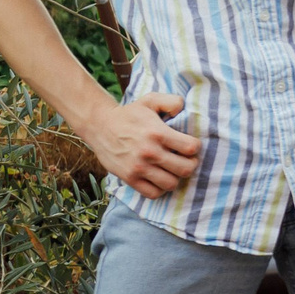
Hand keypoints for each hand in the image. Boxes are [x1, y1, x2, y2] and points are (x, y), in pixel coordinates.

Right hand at [85, 92, 201, 198]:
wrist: (99, 125)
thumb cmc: (129, 114)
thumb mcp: (150, 100)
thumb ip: (171, 101)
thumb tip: (183, 108)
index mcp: (158, 133)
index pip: (191, 148)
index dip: (195, 147)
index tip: (189, 145)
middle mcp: (149, 152)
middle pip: (186, 169)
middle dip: (189, 164)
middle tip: (184, 159)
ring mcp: (139, 167)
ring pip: (171, 184)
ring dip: (175, 178)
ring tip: (171, 170)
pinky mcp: (129, 178)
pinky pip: (153, 193)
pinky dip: (159, 189)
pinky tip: (158, 179)